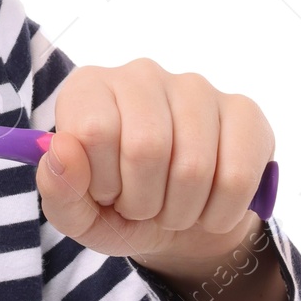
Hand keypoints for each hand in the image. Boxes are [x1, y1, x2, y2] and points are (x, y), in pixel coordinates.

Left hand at [36, 58, 275, 269]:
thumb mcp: (77, 214)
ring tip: (171, 207)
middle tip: (141, 207)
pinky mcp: (244, 112)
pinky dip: (219, 212)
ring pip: (194, 166)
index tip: (105, 191)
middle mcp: (141, 74)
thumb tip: (63, 150)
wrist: (178, 226)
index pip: (93, 131)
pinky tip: (208, 207)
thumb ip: (56, 188)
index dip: (101, 181)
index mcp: (89, 88)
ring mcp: (196, 87)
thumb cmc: (117, 208)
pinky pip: (238, 175)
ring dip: (180, 211)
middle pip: (146, 148)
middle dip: (143, 201)